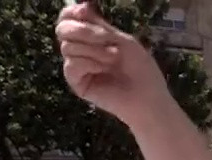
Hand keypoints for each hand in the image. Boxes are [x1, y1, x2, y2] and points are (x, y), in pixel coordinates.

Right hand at [56, 3, 170, 127]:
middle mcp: (81, 49)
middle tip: (107, 39)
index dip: (72, 12)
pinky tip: (104, 70)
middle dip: (84, 31)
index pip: (68, 18)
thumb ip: (99, 25)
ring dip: (94, 50)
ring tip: (113, 59)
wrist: (148, 97)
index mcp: (92, 37)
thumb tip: (80, 5)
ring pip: (67, 46)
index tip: (85, 11)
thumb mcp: (122, 41)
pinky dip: (89, 64)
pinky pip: (71, 64)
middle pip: (62, 29)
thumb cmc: (141, 69)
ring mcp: (77, 66)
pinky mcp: (76, 82)